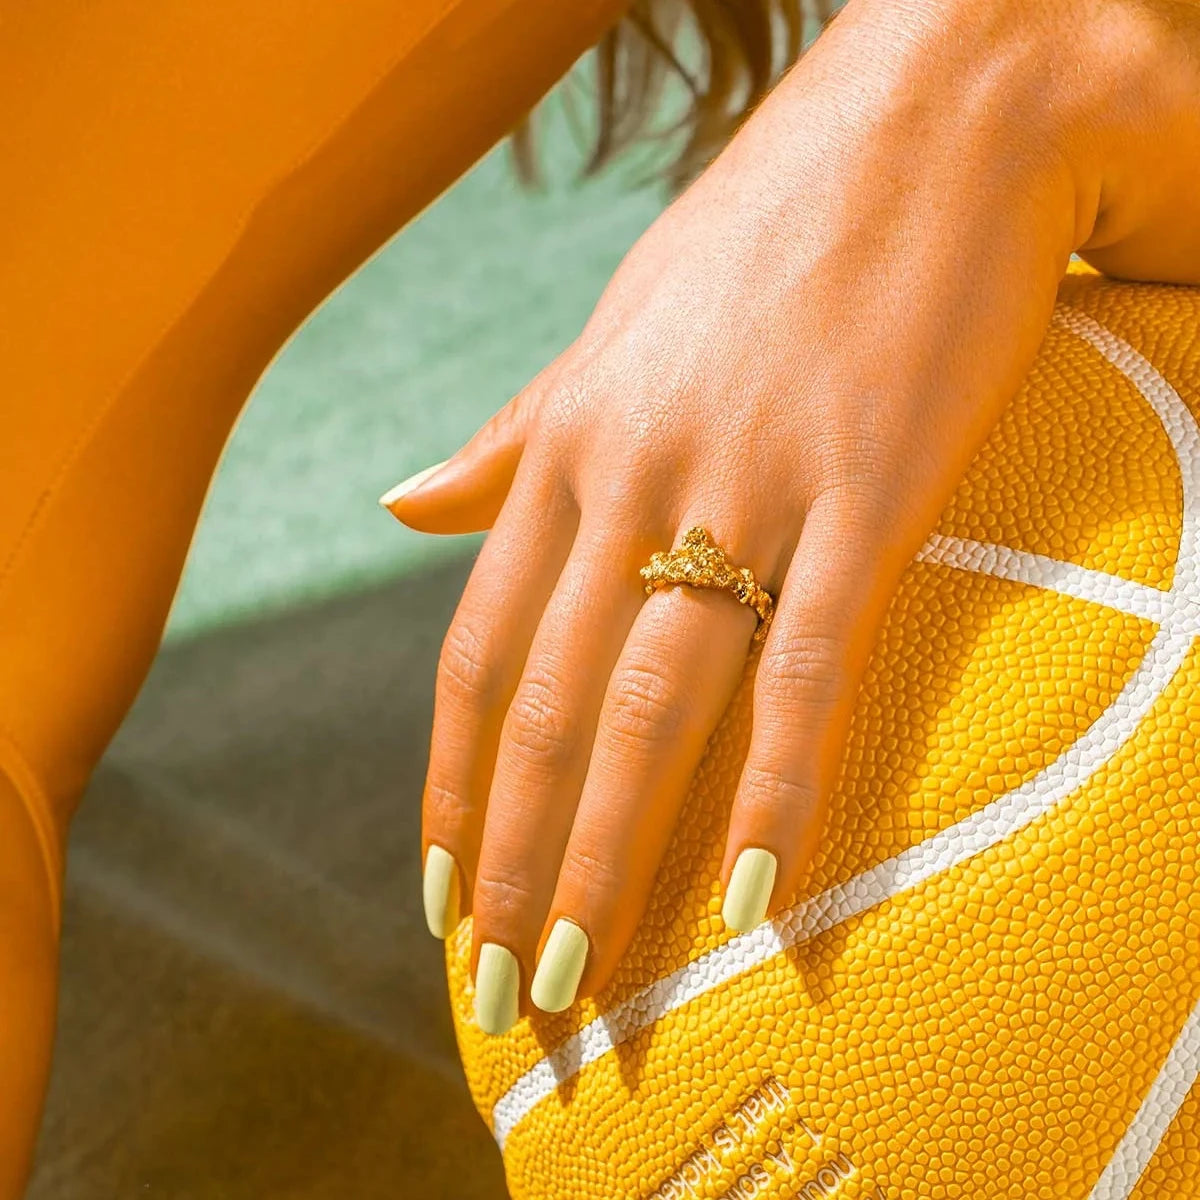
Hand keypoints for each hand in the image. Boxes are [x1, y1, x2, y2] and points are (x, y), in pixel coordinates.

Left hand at [383, 0, 1198, 1031]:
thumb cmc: (767, 234)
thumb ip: (511, 440)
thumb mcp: (610, 334)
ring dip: (610, 858)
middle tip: (503, 994)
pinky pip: (810, 667)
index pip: (479, 657)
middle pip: (551, 711)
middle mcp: (638, 477)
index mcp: (571, 446)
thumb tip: (404, 505)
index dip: (454, 792)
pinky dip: (778, 792)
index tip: (441, 898)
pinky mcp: (872, 489)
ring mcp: (752, 485)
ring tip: (584, 979)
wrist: (934, 117)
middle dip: (518, 866)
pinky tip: (750, 900)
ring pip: (654, 708)